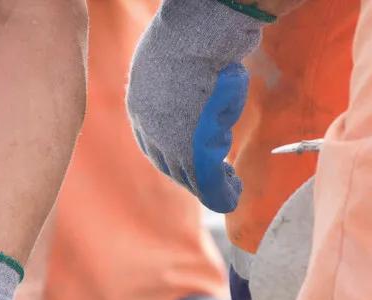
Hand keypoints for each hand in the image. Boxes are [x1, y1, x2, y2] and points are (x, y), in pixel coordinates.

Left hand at [126, 0, 268, 212]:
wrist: (198, 32)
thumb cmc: (193, 32)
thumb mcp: (176, 56)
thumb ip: (181, 80)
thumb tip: (204, 80)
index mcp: (139, 104)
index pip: (154, 142)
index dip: (174, 157)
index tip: (191, 165)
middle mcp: (148, 126)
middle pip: (169, 163)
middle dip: (192, 176)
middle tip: (215, 183)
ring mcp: (169, 138)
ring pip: (188, 172)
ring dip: (210, 184)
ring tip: (229, 189)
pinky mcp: (192, 147)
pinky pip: (205, 178)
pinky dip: (219, 192)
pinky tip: (232, 196)